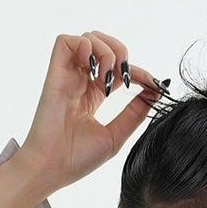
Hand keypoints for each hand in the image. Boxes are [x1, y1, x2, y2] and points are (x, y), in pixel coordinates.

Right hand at [17, 31, 165, 192]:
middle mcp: (80, 83)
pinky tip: (92, 69)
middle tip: (124, 78)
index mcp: (93, 97)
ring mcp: (67, 77)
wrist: (52, 168)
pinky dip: (85, 46)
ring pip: (88, 39)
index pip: (117, 70)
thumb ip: (134, 113)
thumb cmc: (76, 158)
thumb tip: (154, 93)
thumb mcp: (116, 136)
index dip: (138, 72)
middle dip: (121, 53)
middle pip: (103, 46)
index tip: (153, 84)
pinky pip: (66, 41)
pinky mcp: (54, 73)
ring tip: (106, 77)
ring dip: (106, 51)